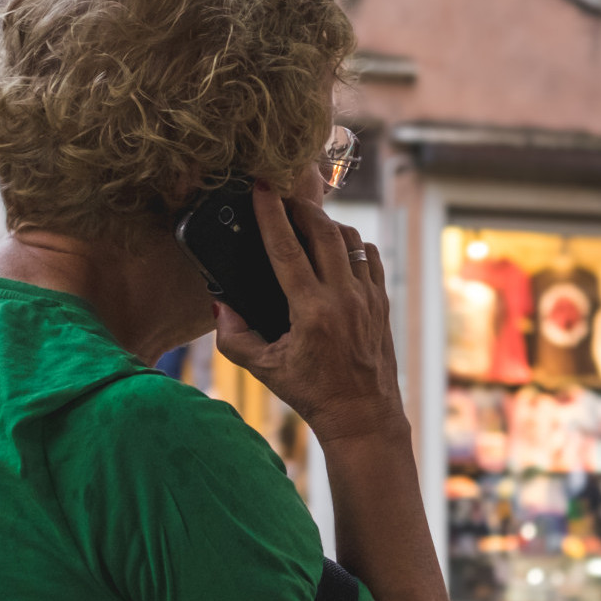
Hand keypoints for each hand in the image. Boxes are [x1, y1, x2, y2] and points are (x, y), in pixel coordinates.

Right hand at [214, 175, 404, 445]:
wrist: (363, 414)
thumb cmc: (311, 393)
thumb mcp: (264, 370)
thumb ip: (234, 338)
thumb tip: (219, 305)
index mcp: (312, 312)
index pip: (287, 249)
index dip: (272, 213)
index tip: (262, 186)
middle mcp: (344, 298)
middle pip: (323, 231)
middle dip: (300, 206)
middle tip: (282, 195)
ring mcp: (368, 297)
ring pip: (349, 239)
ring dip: (326, 223)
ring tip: (306, 220)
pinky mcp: (382, 301)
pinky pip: (368, 256)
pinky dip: (350, 243)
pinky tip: (335, 246)